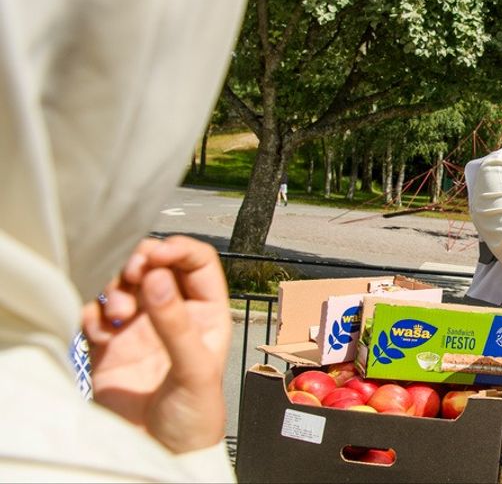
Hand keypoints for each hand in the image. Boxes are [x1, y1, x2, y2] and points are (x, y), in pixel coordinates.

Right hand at [81, 235, 230, 453]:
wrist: (164, 451)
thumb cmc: (195, 414)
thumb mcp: (195, 368)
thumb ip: (176, 323)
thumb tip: (158, 277)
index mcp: (207, 312)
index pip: (197, 262)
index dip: (179, 249)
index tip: (159, 253)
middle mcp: (174, 313)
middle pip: (157, 265)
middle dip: (142, 261)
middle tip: (134, 272)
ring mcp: (141, 327)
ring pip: (124, 285)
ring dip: (117, 289)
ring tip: (120, 315)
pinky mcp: (111, 345)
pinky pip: (97, 313)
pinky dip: (94, 314)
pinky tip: (102, 332)